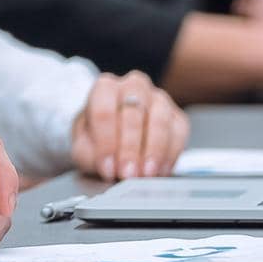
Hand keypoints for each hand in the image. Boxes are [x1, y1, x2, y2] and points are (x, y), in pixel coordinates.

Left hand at [70, 71, 189, 180]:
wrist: (114, 140)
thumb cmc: (96, 139)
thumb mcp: (83, 147)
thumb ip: (90, 154)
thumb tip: (108, 166)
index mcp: (104, 88)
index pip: (104, 110)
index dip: (106, 142)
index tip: (107, 167)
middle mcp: (133, 87)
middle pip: (133, 113)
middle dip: (130, 147)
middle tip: (127, 173)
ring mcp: (159, 99)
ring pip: (159, 121)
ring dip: (153, 150)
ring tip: (145, 174)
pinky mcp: (178, 117)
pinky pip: (179, 133)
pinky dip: (170, 154)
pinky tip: (160, 171)